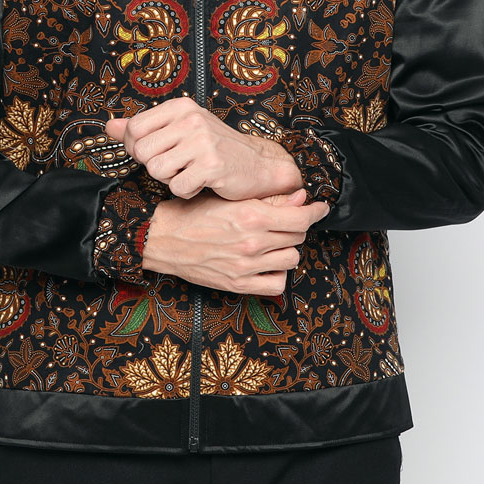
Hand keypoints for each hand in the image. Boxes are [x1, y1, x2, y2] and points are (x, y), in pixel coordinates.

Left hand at [105, 98, 301, 200]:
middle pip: (143, 152)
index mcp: (181, 107)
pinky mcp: (213, 166)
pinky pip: (177, 187)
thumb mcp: (179, 130)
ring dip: (171, 180)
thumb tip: (109, 127)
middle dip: (155, 166)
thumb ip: (143, 129)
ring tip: (190, 172)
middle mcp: (192, 119)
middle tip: (178, 165)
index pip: (135, 129)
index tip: (158, 152)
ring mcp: (203, 141)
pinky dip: (187, 191)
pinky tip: (202, 182)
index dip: (138, 148)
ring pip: (157, 171)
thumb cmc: (214, 149)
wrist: (258, 165)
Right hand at [141, 188, 329, 295]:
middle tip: (286, 221)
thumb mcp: (230, 198)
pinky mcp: (238, 284)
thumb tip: (300, 198)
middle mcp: (252, 242)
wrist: (163, 238)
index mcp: (251, 216)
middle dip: (297, 226)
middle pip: (298, 236)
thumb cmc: (193, 213)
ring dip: (287, 249)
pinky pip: (276, 284)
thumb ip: (268, 200)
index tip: (320, 208)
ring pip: (291, 259)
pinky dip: (277, 274)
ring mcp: (246, 266)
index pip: (301, 217)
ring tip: (274, 242)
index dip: (316, 211)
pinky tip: (267, 264)